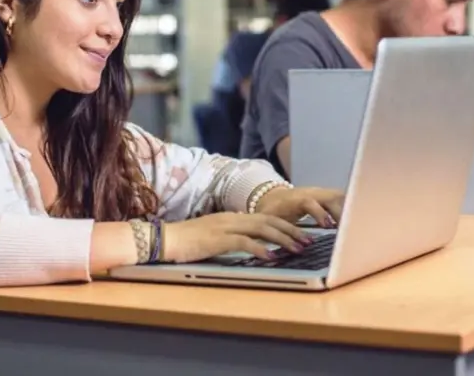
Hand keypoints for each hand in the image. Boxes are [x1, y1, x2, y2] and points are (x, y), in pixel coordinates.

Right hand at [162, 212, 311, 263]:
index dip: (286, 225)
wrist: (165, 239)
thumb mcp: (215, 236)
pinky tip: (271, 257)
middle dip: (291, 230)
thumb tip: (252, 244)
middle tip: (308, 240)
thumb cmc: (188, 241)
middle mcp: (233, 218)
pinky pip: (244, 242)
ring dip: (282, 239)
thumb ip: (233, 237)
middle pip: (269, 220)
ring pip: (262, 228)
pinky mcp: (218, 239)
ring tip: (297, 248)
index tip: (301, 234)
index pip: (266, 217)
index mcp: (233, 217)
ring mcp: (226, 227)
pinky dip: (260, 248)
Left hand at [255, 186, 344, 227]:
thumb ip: (278, 231)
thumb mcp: (271, 221)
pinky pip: (341, 199)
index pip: (309, 201)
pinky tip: (352, 223)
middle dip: (341, 212)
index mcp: (294, 199)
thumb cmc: (272, 212)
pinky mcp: (326, 196)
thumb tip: (282, 248)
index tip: (327, 226)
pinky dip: (348, 209)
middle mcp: (310, 192)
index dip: (319, 213)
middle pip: (331, 196)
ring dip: (348, 210)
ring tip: (353, 228)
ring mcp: (320, 192)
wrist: (273, 197)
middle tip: (346, 230)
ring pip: (339, 196)